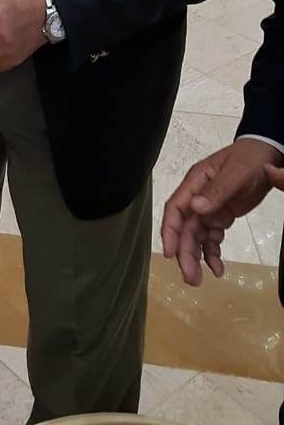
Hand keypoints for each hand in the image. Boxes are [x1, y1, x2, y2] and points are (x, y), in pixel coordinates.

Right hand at [161, 138, 283, 285]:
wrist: (266, 156)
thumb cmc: (249, 160)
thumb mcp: (237, 173)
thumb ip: (217, 190)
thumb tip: (196, 208)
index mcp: (196, 182)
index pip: (176, 207)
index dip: (170, 230)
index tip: (170, 253)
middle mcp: (197, 196)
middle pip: (184, 227)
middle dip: (184, 252)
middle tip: (190, 278)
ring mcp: (208, 207)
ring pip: (195, 236)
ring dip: (196, 257)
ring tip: (200, 281)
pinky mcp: (220, 216)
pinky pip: (211, 238)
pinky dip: (212, 253)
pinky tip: (218, 269)